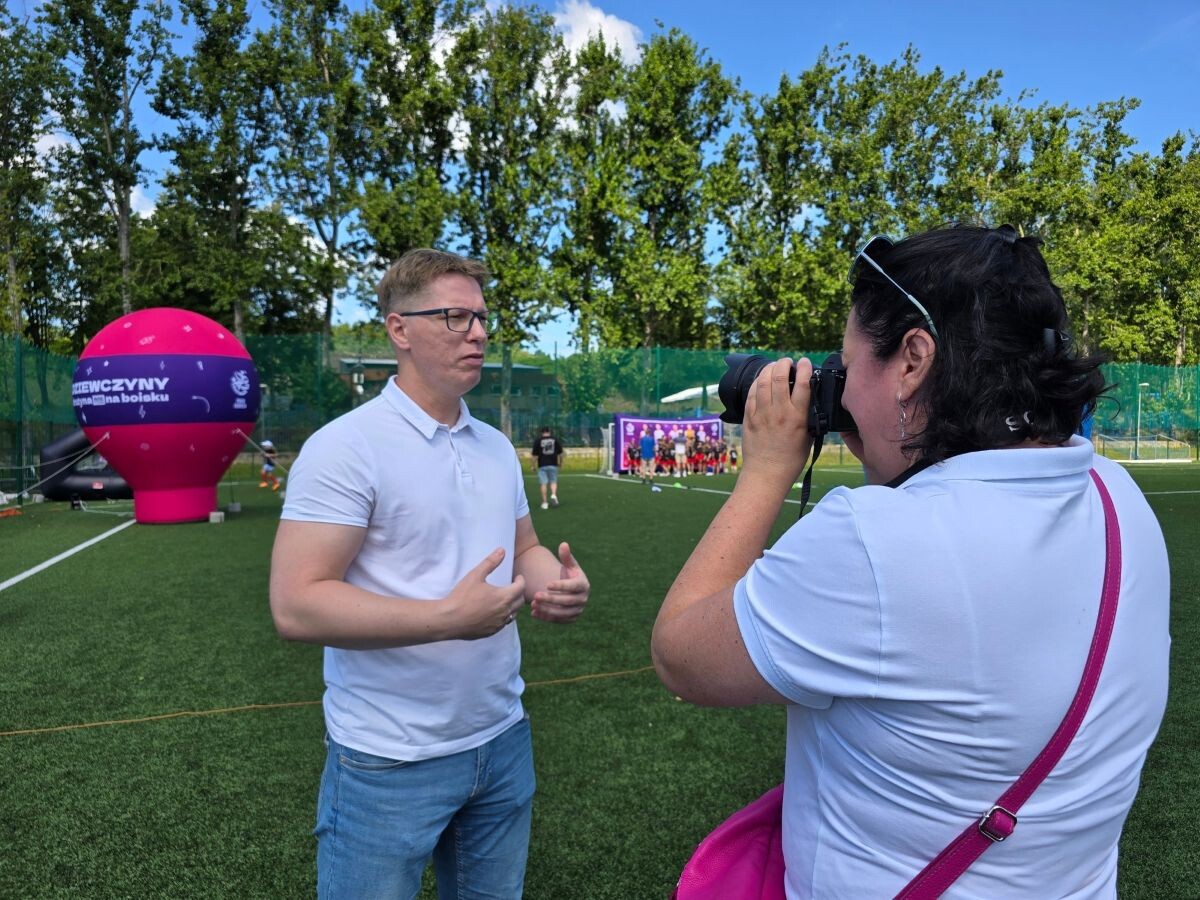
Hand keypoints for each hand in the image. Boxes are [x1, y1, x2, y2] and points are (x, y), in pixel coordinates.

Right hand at [443, 548, 526, 639]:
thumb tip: (502, 550)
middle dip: (519, 593)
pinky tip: (495, 612)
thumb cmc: (461, 596)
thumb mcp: (475, 575)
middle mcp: (505, 612)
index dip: (521, 580)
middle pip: (520, 602)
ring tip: (505, 599)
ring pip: (513, 614)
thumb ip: (490, 562)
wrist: (449, 620)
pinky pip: (504, 624)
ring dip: (512, 606)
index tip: (517, 577)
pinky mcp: (492, 632)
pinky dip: (504, 616)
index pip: (521, 587)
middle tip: (513, 586)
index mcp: (504, 597)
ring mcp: (499, 624)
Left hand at [531, 542, 588, 623]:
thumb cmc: (569, 574)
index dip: (561, 586)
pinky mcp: (571, 619)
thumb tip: (563, 544)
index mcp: (584, 584)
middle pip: (567, 601)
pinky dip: (546, 618)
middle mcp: (583, 599)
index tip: (547, 584)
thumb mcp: (569, 565)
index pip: (573, 586)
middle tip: (536, 595)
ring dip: (547, 609)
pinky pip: (558, 620)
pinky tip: (534, 613)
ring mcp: (578, 610)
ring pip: (562, 612)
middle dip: (551, 599)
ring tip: (533, 604)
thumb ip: (566, 556)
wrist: (571, 590)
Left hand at [741, 357, 814, 486]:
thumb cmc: (790, 460)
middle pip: (780, 377)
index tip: (806, 362)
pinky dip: (757, 382)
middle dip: (784, 364)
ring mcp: (761, 414)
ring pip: (763, 382)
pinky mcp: (748, 418)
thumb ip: (808, 417)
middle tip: (788, 362)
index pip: (802, 384)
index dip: (805, 368)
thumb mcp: (808, 437)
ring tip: (775, 365)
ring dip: (769, 369)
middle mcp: (778, 412)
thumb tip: (809, 401)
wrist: (766, 474)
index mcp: (797, 417)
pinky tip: (761, 379)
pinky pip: (751, 394)